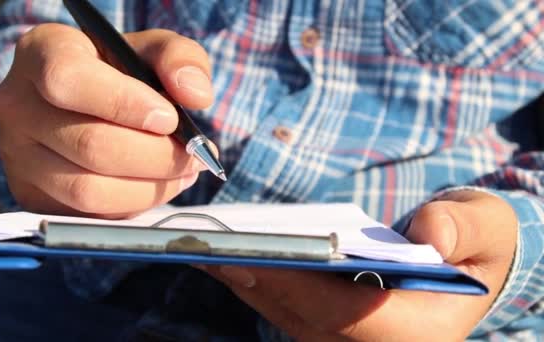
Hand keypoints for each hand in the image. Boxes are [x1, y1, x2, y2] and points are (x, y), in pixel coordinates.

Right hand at [0, 24, 213, 217]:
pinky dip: (133, 206)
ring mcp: (18, 156)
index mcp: (42, 53)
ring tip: (182, 172)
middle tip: (194, 155)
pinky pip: (88, 215)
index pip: (68, 79)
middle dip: (157, 157)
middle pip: (90, 145)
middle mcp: (17, 105)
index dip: (124, 103)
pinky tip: (154, 185)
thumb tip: (196, 95)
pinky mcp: (30, 195)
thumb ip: (181, 59)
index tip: (168, 118)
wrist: (89, 104)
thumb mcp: (153, 50)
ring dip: (151, 188)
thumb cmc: (121, 73)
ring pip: (89, 190)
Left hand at [202, 190, 517, 340]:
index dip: (297, 286)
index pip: (348, 316)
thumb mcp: (487, 228)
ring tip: (195, 242)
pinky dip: (248, 276)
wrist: (456, 263)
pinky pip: (277, 304)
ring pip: (281, 312)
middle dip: (251, 278)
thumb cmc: (472, 244)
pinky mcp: (322, 323)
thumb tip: (431, 232)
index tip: (249, 255)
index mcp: (416, 332)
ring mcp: (343, 339)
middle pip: (300, 316)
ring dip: (238, 277)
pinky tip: (217, 250)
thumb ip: (467, 228)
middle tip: (199, 244)